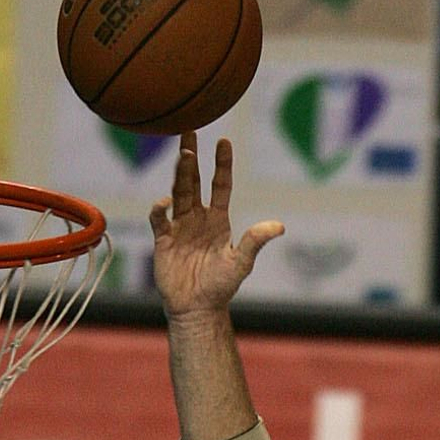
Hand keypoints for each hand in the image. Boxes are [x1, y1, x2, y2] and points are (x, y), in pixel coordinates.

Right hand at [150, 136, 284, 316]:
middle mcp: (197, 218)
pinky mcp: (163, 239)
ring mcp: (179, 226)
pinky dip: (160, 208)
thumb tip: (279, 226)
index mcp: (218, 220)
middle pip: (193, 180)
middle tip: (189, 131)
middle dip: (191, 157)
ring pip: (178, 192)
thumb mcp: (241, 262)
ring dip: (179, 174)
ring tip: (183, 153)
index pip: (220, 185)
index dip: (222, 164)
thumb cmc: (221, 287)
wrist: (197, 309)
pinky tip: (165, 201)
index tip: (223, 141)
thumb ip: (255, 241)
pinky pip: (159, 218)